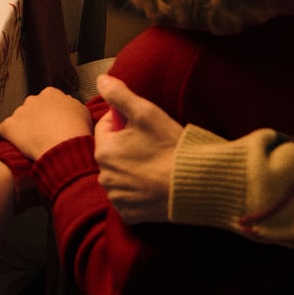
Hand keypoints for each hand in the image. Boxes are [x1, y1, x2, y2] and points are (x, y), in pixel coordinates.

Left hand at [0, 87, 91, 159]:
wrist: (64, 148)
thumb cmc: (77, 131)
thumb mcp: (83, 111)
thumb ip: (71, 104)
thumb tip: (66, 103)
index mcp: (51, 93)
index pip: (46, 100)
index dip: (49, 113)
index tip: (52, 123)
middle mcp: (33, 99)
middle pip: (31, 108)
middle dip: (34, 120)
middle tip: (42, 134)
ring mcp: (19, 112)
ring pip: (18, 119)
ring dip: (22, 129)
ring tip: (31, 144)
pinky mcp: (8, 126)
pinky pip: (3, 130)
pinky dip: (7, 137)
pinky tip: (14, 145)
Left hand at [93, 74, 181, 224]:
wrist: (193, 183)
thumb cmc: (169, 146)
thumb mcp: (145, 111)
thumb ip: (119, 94)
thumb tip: (101, 80)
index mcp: (104, 151)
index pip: (105, 127)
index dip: (122, 121)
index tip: (141, 123)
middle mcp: (105, 177)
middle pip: (112, 152)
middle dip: (126, 145)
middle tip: (151, 142)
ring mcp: (118, 198)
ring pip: (119, 174)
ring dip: (131, 168)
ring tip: (154, 162)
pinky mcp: (130, 214)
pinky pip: (128, 197)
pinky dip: (137, 191)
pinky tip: (153, 183)